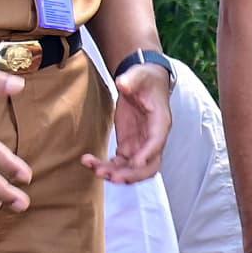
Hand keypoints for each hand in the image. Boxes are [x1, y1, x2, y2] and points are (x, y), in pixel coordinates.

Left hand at [87, 57, 171, 186]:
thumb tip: (122, 83)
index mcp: (160, 122)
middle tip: (111, 176)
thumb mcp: (140, 75)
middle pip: (149, 166)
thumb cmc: (145, 80)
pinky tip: (91, 162)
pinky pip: (120, 163)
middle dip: (131, 174)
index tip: (134, 162)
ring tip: (93, 168)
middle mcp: (152, 139)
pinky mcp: (128, 145)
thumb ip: (131, 80)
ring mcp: (140, 145)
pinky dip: (107, 166)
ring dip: (115, 173)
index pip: (157, 143)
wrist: (143, 83)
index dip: (147, 155)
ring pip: (132, 168)